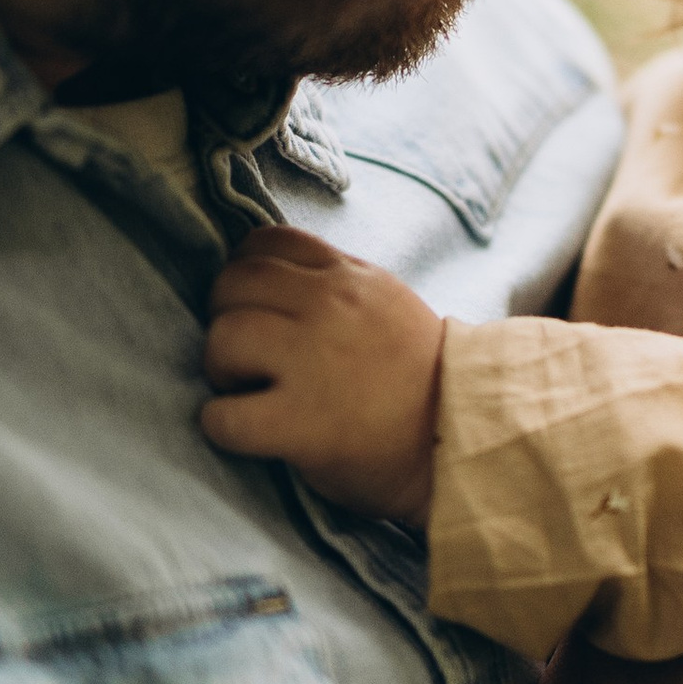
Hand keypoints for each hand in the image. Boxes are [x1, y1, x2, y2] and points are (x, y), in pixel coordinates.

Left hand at [201, 229, 441, 521]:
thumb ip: (336, 284)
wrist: (461, 440)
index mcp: (350, 278)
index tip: (255, 307)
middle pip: (232, 285)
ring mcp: (313, 365)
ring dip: (220, 367)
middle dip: (226, 317)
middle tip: (245, 354)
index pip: (264, 243)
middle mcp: (329, 309)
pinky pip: (222, 417)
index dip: (245, 274)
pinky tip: (246, 430)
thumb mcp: (388, 303)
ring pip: (222, 339)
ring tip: (246, 389)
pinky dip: (221, 425)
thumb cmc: (420, 380)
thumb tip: (269, 278)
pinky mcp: (300, 425)